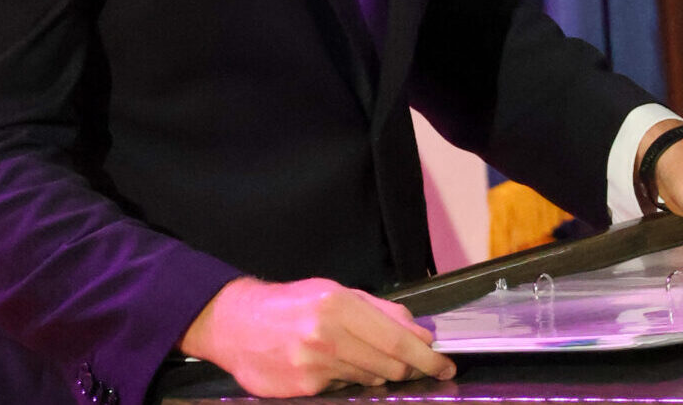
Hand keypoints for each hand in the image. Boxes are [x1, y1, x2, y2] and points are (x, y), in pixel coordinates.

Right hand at [179, 276, 455, 394]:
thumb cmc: (291, 303)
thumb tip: (419, 332)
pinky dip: (351, 378)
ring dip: (381, 371)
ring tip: (367, 356)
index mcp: (338, 304)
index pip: (396, 338)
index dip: (426, 355)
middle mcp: (327, 336)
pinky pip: (344, 388)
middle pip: (389, 363)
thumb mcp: (336, 292)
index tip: (444, 363)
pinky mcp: (304, 390)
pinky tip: (336, 365)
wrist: (237, 324)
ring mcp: (314, 366)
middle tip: (426, 367)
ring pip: (370, 378)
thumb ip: (380, 311)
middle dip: (412, 367)